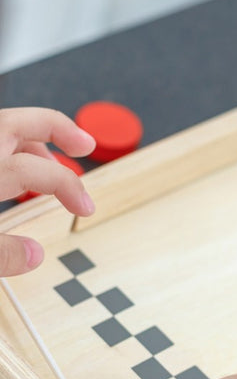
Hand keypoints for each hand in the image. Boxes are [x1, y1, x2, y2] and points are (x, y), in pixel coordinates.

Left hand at [0, 107, 95, 274]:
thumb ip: (2, 253)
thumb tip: (34, 255)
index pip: (40, 170)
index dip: (70, 187)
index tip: (85, 207)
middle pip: (21, 123)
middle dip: (58, 129)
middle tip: (85, 143)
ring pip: (4, 130)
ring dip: (31, 141)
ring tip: (50, 159)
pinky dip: (8, 150)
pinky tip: (12, 175)